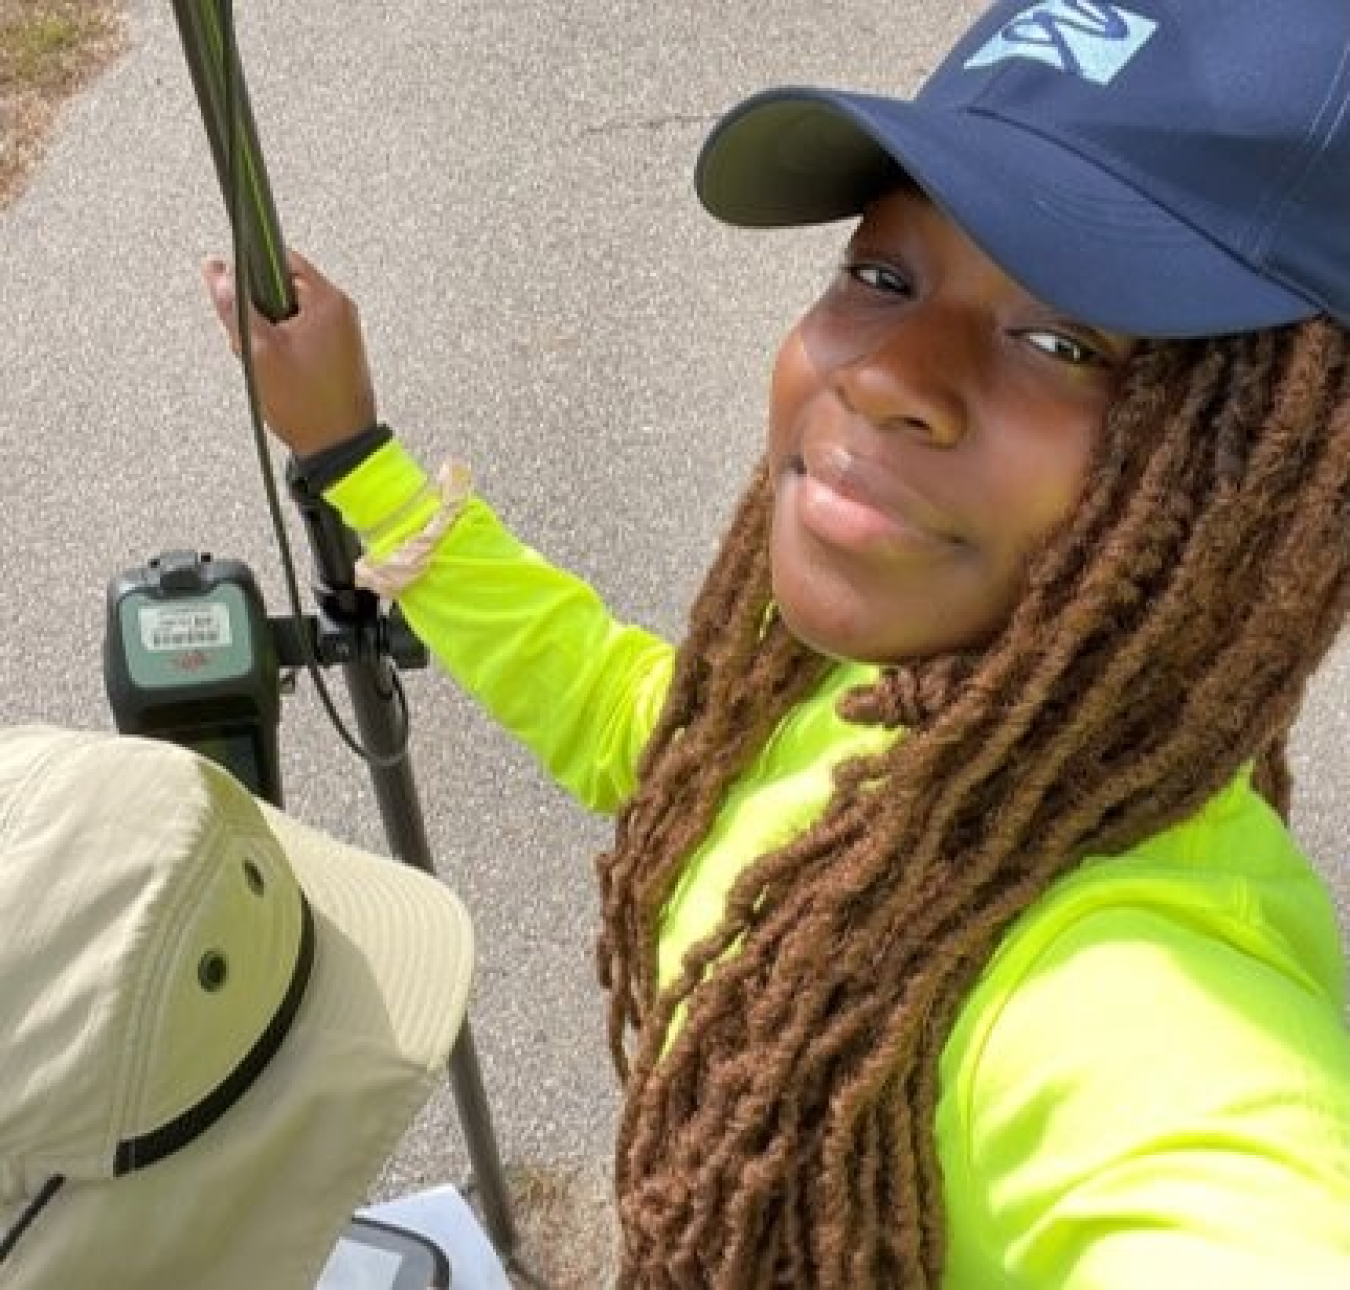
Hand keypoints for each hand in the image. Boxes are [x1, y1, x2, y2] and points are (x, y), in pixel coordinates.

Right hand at [201, 250, 377, 457]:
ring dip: (267, 335)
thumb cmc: (309, 407)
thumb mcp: (258, 351)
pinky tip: (281, 374)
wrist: (338, 447)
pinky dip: (283, 349)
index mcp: (327, 300)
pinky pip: (300, 335)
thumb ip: (234, 305)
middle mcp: (340, 311)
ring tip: (271, 365)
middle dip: (258, 313)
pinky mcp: (339, 352)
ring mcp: (342, 332)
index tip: (239, 291)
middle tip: (257, 345)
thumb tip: (217, 271)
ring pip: (286, 314)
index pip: (279, 256)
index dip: (251, 272)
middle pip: (280, 288)